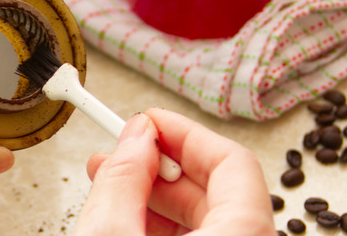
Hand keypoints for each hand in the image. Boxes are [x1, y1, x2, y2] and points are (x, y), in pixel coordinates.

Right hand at [75, 108, 273, 235]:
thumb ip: (124, 179)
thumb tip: (136, 138)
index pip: (233, 162)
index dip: (185, 133)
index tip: (149, 121)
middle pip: (221, 190)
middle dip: (164, 165)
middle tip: (122, 152)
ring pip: (209, 219)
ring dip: (160, 196)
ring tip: (113, 186)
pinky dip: (165, 227)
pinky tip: (128, 218)